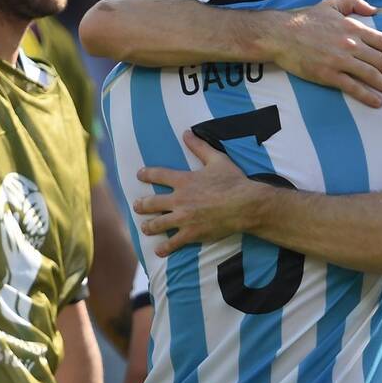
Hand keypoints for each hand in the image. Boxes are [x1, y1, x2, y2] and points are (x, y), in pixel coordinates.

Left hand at [134, 131, 269, 256]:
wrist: (244, 205)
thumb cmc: (233, 181)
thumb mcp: (217, 159)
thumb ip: (200, 146)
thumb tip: (186, 132)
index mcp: (184, 181)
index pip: (159, 175)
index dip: (147, 174)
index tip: (139, 174)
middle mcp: (179, 200)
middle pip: (152, 203)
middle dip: (141, 205)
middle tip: (137, 206)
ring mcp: (184, 218)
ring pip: (158, 224)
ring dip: (148, 226)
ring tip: (145, 227)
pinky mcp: (191, 233)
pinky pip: (173, 243)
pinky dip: (164, 248)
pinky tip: (159, 250)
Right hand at [266, 0, 381, 107]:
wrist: (281, 34)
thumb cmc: (305, 18)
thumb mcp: (331, 3)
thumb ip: (354, 2)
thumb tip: (373, 8)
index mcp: (353, 28)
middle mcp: (350, 44)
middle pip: (381, 61)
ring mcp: (340, 60)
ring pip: (371, 74)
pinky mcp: (328, 74)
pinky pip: (352, 87)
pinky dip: (367, 96)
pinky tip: (378, 102)